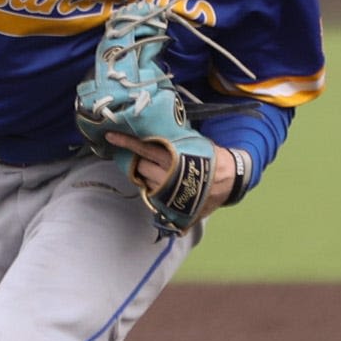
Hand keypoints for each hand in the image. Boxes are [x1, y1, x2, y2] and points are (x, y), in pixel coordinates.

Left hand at [106, 134, 239, 216]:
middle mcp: (168, 176)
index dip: (126, 142)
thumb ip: (175, 141)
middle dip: (140, 162)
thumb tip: (156, 133)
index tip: (110, 137)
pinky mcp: (172, 206)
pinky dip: (153, 189)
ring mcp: (168, 193)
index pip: (143, 149)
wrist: (231, 180)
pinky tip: (162, 184)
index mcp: (173, 157)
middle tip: (150, 159)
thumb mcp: (194, 144)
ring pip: (144, 182)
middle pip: (139, 166)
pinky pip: (152, 196)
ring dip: (146, 175)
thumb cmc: (211, 158)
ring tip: (159, 171)